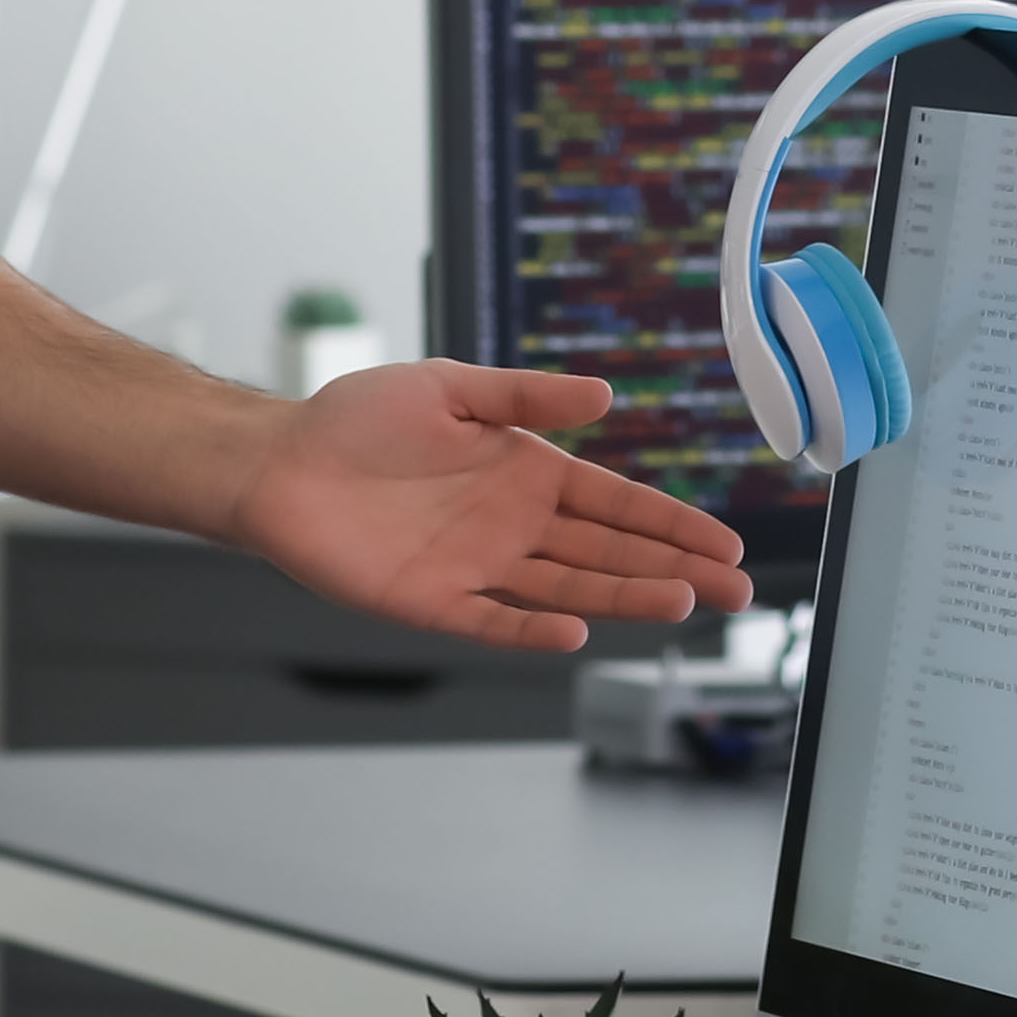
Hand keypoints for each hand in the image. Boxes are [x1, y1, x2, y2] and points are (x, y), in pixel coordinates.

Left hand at [226, 364, 751, 654]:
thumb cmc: (359, 419)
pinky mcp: (432, 601)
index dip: (672, 525)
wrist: (279, 461)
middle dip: (674, 570)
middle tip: (737, 591)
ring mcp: (477, 568)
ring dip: (625, 596)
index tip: (726, 545)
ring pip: (570, 587)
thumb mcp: (452, 386)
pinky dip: (536, 627)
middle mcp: (512, 526)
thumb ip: (527, 395)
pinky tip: (580, 630)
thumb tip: (605, 397)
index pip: (616, 504)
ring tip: (682, 605)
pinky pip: (495, 620)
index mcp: (526, 472)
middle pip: (610, 553)